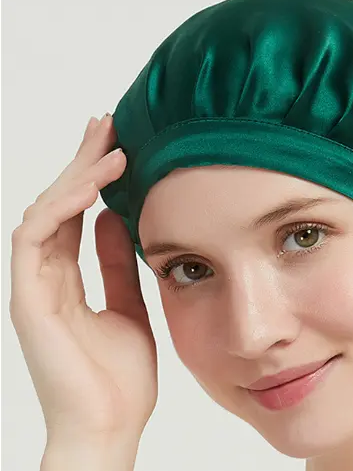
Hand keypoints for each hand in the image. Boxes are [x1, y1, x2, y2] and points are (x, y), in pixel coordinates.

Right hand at [9, 114, 157, 441]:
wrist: (111, 427)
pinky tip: (93, 184)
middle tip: (105, 123)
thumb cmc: (120, 377)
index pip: (73, 215)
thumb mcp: (127, 307)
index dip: (90, 178)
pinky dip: (62, 206)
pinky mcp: (27, 299)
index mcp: (65, 280)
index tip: (117, 146)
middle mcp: (43, 277)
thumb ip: (114, 266)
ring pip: (43, 211)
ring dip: (74, 174)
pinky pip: (35, 238)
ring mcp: (32, 287)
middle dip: (80, 161)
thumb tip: (113, 222)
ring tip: (108, 142)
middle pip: (56, 203)